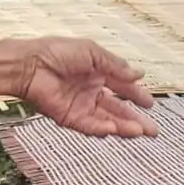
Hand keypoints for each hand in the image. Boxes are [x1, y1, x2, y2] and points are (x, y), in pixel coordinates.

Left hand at [16, 38, 156, 137]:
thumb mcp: (92, 52)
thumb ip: (115, 66)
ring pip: (107, 120)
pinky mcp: (69, 117)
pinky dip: (103, 128)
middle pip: (118, 109)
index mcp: (97, 73)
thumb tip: (139, 73)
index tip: (150, 104)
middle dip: (135, 119)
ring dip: (124, 126)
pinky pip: (90, 126)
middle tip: (153, 130)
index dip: (136, 95)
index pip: (122, 87)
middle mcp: (90, 91)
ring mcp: (81, 105)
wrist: (31, 64)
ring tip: (141, 131)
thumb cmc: (57, 52)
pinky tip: (115, 129)